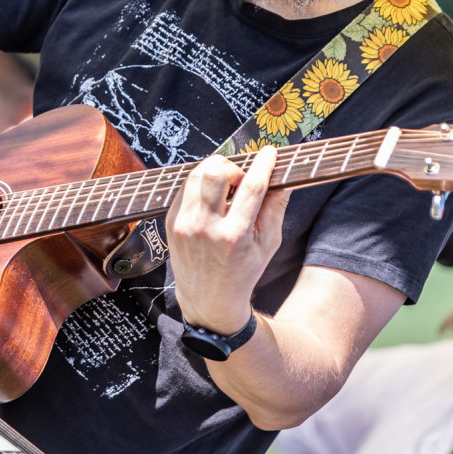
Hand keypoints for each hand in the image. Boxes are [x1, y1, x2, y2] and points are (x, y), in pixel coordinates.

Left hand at [167, 146, 288, 334]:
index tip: (269, 152)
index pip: (251, 187)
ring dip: (214, 171)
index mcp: (234, 236)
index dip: (263, 164)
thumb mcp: (268, 245)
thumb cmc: (243, 272)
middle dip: (233, 167)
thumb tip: (282, 178)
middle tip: (242, 179)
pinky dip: (200, 184)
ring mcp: (183, 225)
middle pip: (215, 172)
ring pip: (196, 174)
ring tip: (226, 185)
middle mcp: (205, 228)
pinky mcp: (170, 222)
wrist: (208, 300)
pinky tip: (211, 196)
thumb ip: (275, 208)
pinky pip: (184, 187)